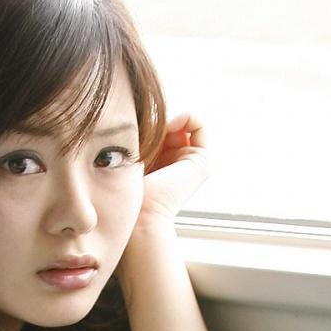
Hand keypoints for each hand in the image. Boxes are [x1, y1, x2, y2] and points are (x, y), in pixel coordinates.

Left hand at [134, 110, 209, 228]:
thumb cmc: (129, 190)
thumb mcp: (130, 158)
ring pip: (183, 125)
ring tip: (160, 129)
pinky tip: (173, 124)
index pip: (157, 132)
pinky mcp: (201, 162)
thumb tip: (141, 114)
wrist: (142, 216)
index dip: (149, 125)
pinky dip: (188, 117)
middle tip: (149, 130)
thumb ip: (138, 139)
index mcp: (160, 165)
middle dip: (160, 123)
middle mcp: (177, 164)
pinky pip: (200, 126)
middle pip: (170, 127)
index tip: (138, 130)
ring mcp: (191, 164)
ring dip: (171, 120)